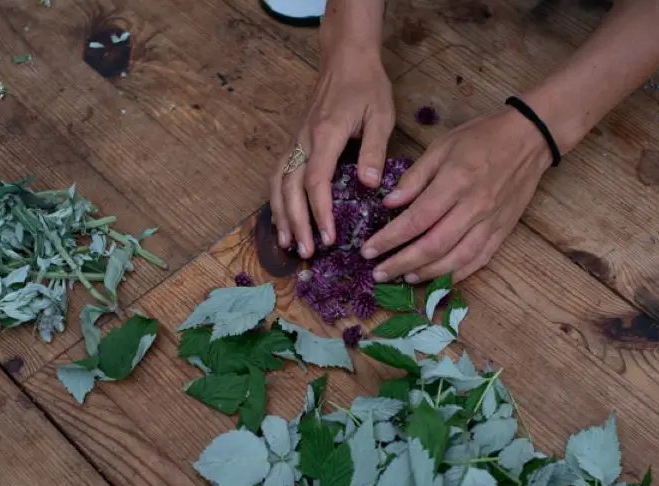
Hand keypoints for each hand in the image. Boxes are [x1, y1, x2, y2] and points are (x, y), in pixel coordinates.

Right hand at [270, 50, 393, 258]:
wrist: (345, 59)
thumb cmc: (366, 86)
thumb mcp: (380, 114)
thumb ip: (374, 149)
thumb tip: (368, 185)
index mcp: (326, 134)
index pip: (316, 180)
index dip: (320, 212)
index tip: (329, 238)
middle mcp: (304, 139)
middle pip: (290, 187)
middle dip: (297, 222)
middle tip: (307, 252)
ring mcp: (296, 140)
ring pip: (278, 183)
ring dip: (281, 215)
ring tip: (289, 244)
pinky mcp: (295, 142)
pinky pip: (279, 175)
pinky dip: (277, 201)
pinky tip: (283, 220)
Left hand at [360, 109, 551, 282]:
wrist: (529, 139)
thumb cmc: (481, 137)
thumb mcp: (442, 146)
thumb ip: (415, 177)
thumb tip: (389, 203)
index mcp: (455, 182)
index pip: (417, 219)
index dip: (390, 238)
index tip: (368, 250)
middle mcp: (474, 207)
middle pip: (433, 245)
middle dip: (402, 263)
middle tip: (379, 272)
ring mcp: (491, 222)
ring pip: (456, 259)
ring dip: (427, 273)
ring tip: (404, 277)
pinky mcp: (503, 231)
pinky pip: (478, 260)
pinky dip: (456, 274)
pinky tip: (436, 278)